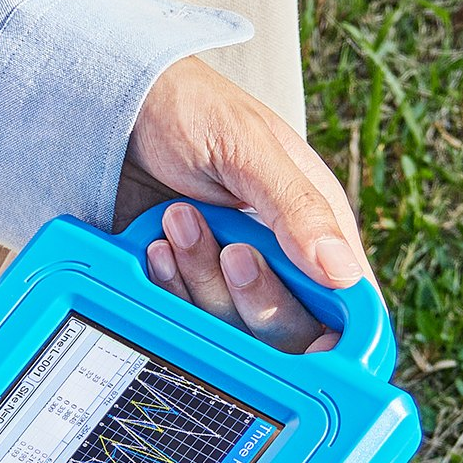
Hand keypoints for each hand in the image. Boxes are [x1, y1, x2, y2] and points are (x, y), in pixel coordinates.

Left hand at [117, 55, 373, 351]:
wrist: (113, 110)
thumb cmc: (190, 109)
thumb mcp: (248, 149)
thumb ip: (297, 208)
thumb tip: (344, 272)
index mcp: (316, 228)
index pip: (349, 305)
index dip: (340, 338)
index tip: (321, 353)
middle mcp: (279, 261)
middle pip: (287, 332)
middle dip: (254, 295)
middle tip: (230, 249)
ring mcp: (227, 279)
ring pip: (229, 327)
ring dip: (200, 277)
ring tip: (177, 219)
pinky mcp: (184, 285)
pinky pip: (181, 315)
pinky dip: (166, 285)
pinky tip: (155, 246)